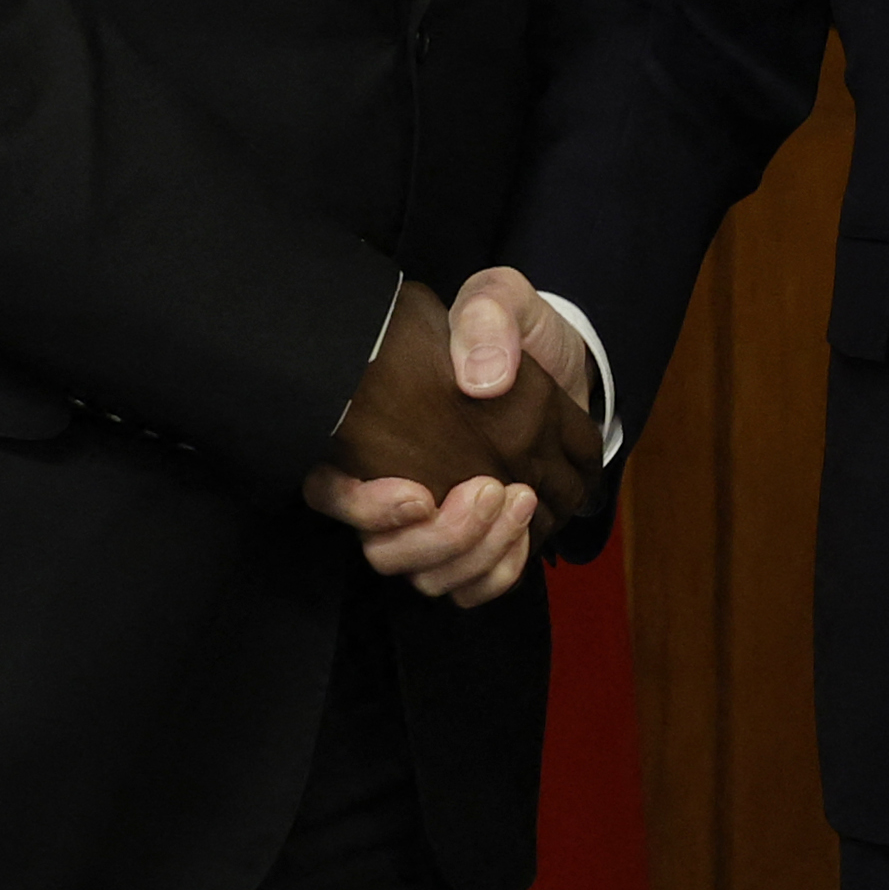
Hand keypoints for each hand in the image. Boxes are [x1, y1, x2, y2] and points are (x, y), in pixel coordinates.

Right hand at [300, 279, 598, 608]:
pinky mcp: (477, 544)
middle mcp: (393, 488)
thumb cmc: (514, 334)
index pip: (327, 491)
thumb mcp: (501, 300)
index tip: (416, 494)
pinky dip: (499, 572)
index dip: (359, 508)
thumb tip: (481, 380)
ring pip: (429, 579)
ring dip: (476, 554)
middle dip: (441, 537)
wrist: (560, 363)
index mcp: (373, 432)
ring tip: (522, 500)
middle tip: (492, 488)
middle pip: (386, 552)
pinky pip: (471, 589)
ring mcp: (433, 524)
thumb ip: (486, 317)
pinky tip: (525, 533)